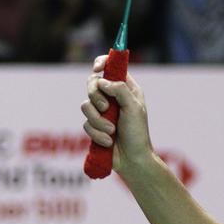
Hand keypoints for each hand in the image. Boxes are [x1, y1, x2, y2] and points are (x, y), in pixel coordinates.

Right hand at [82, 55, 154, 174]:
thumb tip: (102, 81)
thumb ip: (119, 90)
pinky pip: (85, 124)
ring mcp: (102, 112)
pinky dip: (97, 133)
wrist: (132, 159)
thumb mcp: (133, 108)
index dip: (102, 63)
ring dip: (98, 120)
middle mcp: (113, 97)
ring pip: (85, 105)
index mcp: (126, 88)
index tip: (97, 68)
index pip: (111, 67)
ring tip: (112, 130)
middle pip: (92, 84)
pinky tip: (108, 141)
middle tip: (106, 108)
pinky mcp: (94, 126)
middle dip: (96, 96)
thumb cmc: (137, 133)